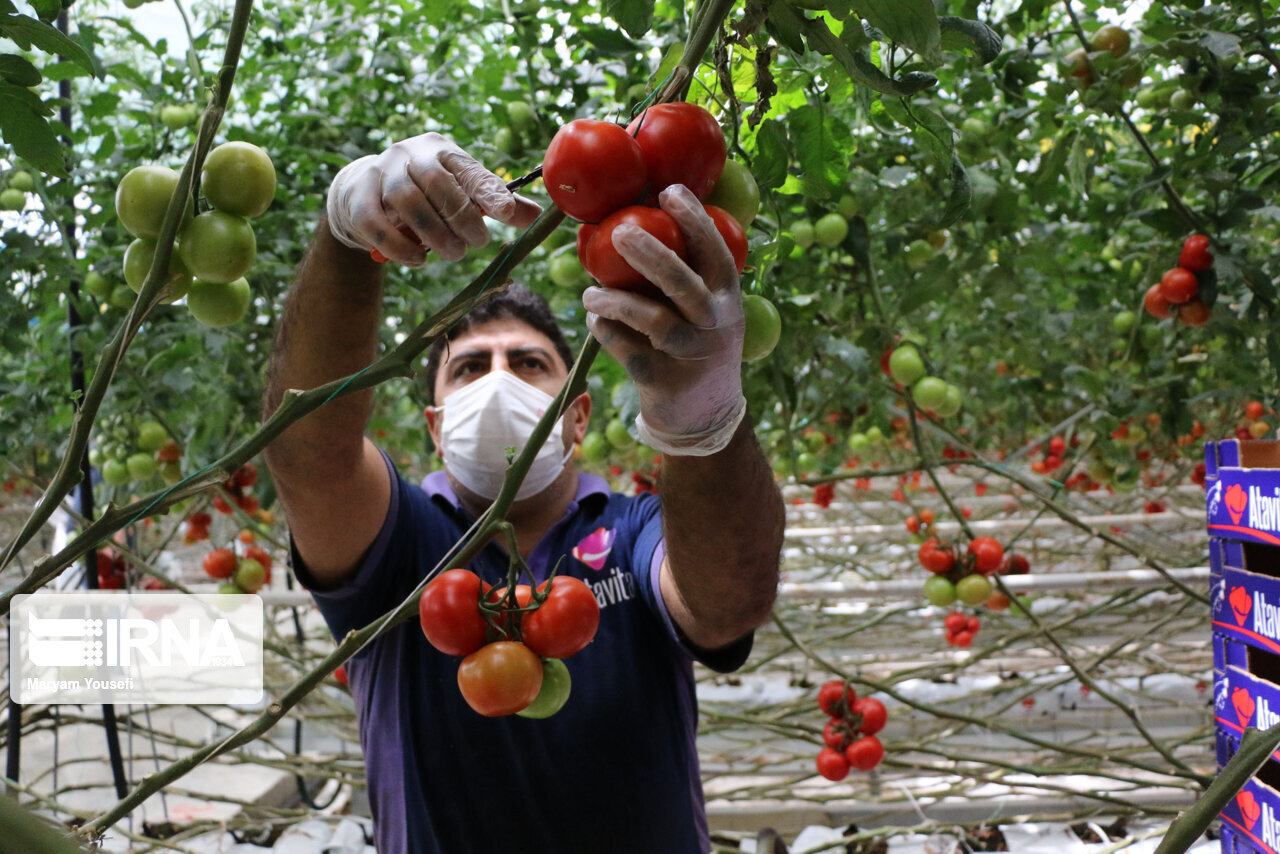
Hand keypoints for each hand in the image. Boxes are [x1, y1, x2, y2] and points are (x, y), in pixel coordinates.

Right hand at [325, 132, 541, 264]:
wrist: (365, 188)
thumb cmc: (425, 190)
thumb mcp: (459, 189)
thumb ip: (493, 202)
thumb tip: (535, 217)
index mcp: (442, 150)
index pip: (468, 169)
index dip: (490, 192)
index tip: (509, 214)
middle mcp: (410, 155)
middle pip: (438, 183)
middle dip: (462, 217)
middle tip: (477, 242)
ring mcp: (381, 174)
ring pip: (408, 202)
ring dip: (435, 234)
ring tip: (453, 253)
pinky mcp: (358, 199)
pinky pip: (377, 224)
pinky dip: (400, 246)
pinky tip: (419, 259)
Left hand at [582, 184, 745, 454]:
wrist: (705, 418)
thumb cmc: (697, 346)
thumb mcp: (708, 313)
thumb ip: (685, 277)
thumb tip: (634, 225)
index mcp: (728, 299)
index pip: (717, 253)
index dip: (696, 221)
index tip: (669, 191)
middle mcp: (714, 325)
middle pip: (684, 285)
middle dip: (652, 254)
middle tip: (620, 230)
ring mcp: (690, 355)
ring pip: (653, 321)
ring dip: (616, 301)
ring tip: (590, 292)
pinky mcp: (663, 381)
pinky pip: (627, 349)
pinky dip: (605, 331)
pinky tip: (594, 319)